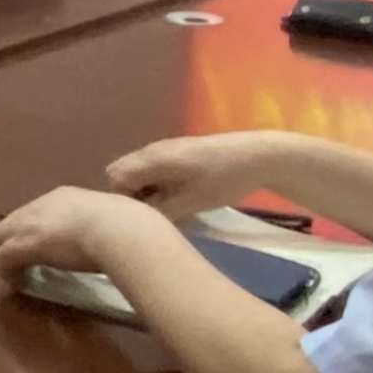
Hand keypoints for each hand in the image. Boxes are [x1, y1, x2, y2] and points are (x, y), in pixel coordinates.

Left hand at [0, 185, 185, 280]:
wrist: (120, 230)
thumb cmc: (128, 225)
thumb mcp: (116, 218)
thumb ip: (108, 225)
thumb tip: (120, 237)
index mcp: (65, 197)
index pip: (39, 210)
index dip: (39, 228)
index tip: (48, 246)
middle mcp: (42, 205)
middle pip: (13, 220)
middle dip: (16, 239)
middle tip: (29, 261)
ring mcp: (30, 224)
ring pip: (1, 237)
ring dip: (11, 255)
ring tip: (23, 273)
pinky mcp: (23, 245)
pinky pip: (3, 259)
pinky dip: (10, 272)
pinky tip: (21, 284)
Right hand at [103, 132, 280, 222]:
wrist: (258, 156)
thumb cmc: (224, 179)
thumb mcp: (191, 202)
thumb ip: (159, 212)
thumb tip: (136, 222)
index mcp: (152, 159)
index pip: (114, 179)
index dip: (119, 201)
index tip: (138, 220)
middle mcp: (153, 150)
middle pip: (121, 173)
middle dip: (127, 196)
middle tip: (149, 216)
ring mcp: (165, 150)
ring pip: (138, 172)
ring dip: (142, 191)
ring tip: (163, 210)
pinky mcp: (178, 153)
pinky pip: (152, 169)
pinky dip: (154, 185)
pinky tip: (175, 198)